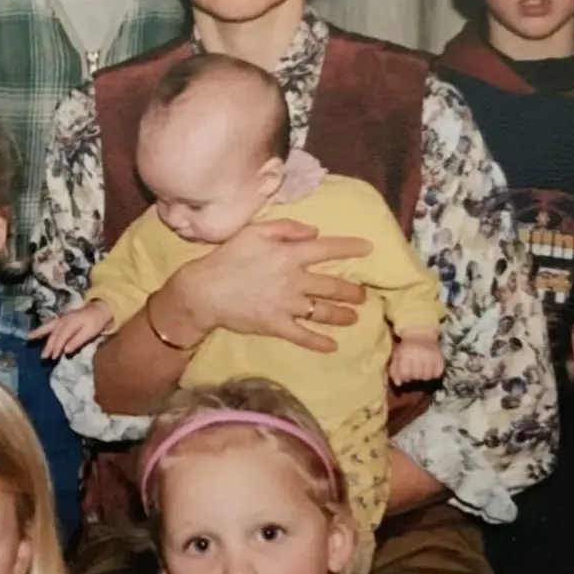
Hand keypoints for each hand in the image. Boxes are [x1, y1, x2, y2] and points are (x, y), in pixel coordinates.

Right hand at [29, 303, 112, 358]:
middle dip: (48, 346)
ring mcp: (61, 318)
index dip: (56, 348)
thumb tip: (66, 351)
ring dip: (39, 333)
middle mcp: (63, 320)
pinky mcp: (61, 318)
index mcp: (71, 323)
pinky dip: (42, 327)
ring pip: (48, 326)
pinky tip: (36, 331)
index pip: (61, 337)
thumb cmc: (96, 322)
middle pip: (54, 334)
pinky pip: (49, 323)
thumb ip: (77, 341)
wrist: (99, 309)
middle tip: (43, 357)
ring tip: (29, 338)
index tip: (53, 357)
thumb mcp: (90, 333)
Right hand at [170, 219, 368, 352]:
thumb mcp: (254, 231)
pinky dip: (320, 342)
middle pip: (333, 286)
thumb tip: (315, 232)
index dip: (351, 248)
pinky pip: (304, 336)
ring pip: (324, 312)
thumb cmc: (228, 257)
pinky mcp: (277, 325)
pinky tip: (332, 346)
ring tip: (353, 317)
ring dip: (343, 315)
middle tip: (362, 294)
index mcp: (290, 255)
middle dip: (352, 291)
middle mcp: (295, 280)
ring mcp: (288, 305)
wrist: (204, 290)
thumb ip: (286, 228)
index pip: (328, 249)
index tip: (369, 249)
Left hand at [389, 333, 444, 385]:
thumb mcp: (397, 357)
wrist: (421, 334)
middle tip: (414, 372)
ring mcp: (431, 356)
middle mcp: (419, 355)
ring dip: (424, 376)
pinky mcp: (440, 358)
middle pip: (417, 376)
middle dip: (414, 377)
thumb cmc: (406, 348)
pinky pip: (438, 374)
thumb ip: (394, 371)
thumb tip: (398, 384)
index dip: (405, 377)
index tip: (406, 375)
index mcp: (406, 354)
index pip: (405, 373)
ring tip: (422, 370)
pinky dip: (434, 374)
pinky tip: (430, 369)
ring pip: (427, 377)